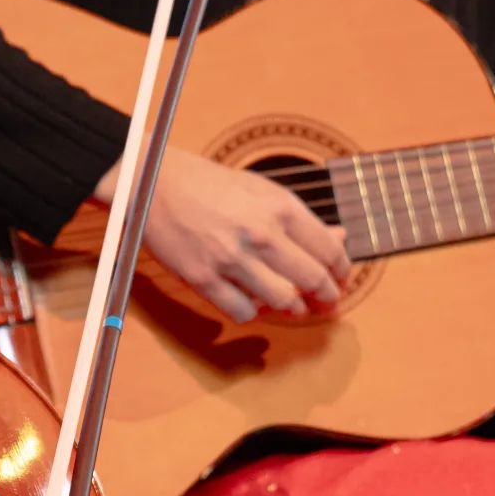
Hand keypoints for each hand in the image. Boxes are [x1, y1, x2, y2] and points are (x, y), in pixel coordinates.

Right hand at [95, 147, 350, 322]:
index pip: (329, 250)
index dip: (342, 270)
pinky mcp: (203, 279)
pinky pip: (243, 312)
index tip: (340, 278)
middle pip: (312, 280)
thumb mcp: (261, 191)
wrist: (152, 183)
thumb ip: (300, 219)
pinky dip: (254, 312)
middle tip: (327, 301)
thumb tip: (340, 238)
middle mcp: (260, 233)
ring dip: (293, 308)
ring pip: (283, 301)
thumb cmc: (208, 183)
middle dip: (327, 296)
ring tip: (293, 305)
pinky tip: (253, 302)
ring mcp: (231, 259)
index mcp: (279, 206)